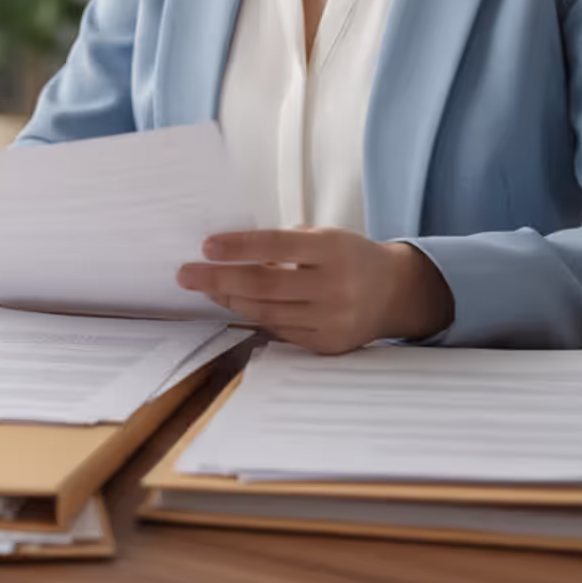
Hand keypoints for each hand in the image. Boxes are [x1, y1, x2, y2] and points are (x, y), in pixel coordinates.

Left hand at [176, 228, 453, 354]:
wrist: (395, 292)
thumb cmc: (348, 256)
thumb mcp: (323, 238)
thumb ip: (283, 245)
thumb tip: (228, 253)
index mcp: (333, 250)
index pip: (277, 246)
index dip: (239, 247)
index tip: (206, 246)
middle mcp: (335, 286)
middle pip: (265, 285)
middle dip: (219, 280)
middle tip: (185, 274)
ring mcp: (332, 320)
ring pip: (267, 313)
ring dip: (230, 300)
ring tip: (206, 288)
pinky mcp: (328, 344)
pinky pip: (280, 332)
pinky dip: (254, 317)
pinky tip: (235, 305)